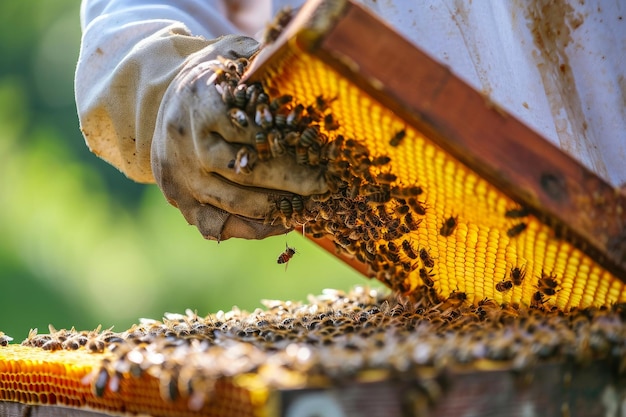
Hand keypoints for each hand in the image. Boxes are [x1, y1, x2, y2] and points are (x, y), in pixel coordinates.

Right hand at [152, 35, 327, 240]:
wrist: (166, 103)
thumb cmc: (214, 82)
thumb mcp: (233, 58)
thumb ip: (263, 66)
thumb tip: (306, 69)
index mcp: (200, 102)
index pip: (248, 129)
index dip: (285, 143)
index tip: (318, 148)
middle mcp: (186, 142)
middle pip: (245, 171)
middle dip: (292, 180)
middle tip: (325, 184)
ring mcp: (181, 176)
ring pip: (234, 203)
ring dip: (277, 208)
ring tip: (309, 206)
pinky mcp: (181, 200)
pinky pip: (218, 226)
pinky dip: (253, 227)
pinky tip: (281, 221)